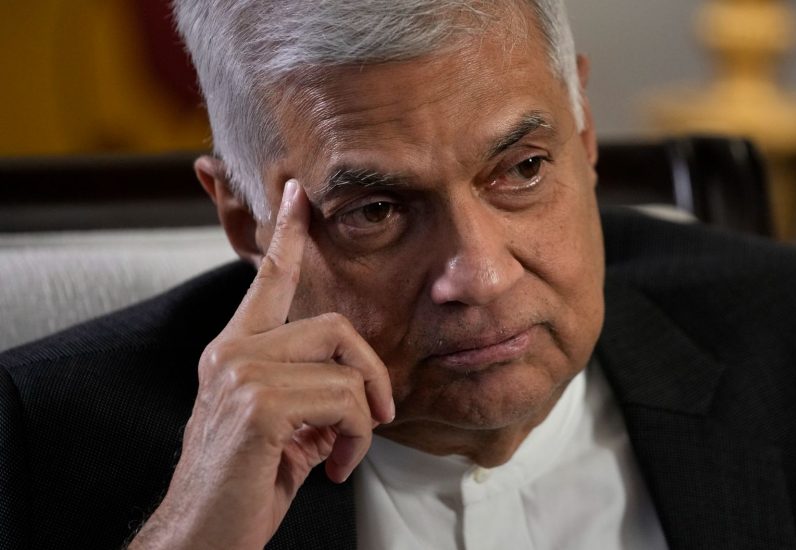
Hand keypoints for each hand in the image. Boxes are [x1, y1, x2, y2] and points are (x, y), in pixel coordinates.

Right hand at [130, 179, 394, 548]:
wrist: (201, 536)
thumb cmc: (243, 485)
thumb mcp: (282, 430)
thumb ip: (311, 396)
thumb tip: (358, 391)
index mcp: (234, 351)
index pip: (267, 279)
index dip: (287, 234)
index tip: (298, 194)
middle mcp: (233, 352)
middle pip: (335, 325)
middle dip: (372, 371)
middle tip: (379, 416)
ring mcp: (242, 374)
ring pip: (345, 368)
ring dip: (364, 419)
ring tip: (345, 453)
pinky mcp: (259, 403)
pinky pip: (345, 401)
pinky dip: (357, 439)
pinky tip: (334, 466)